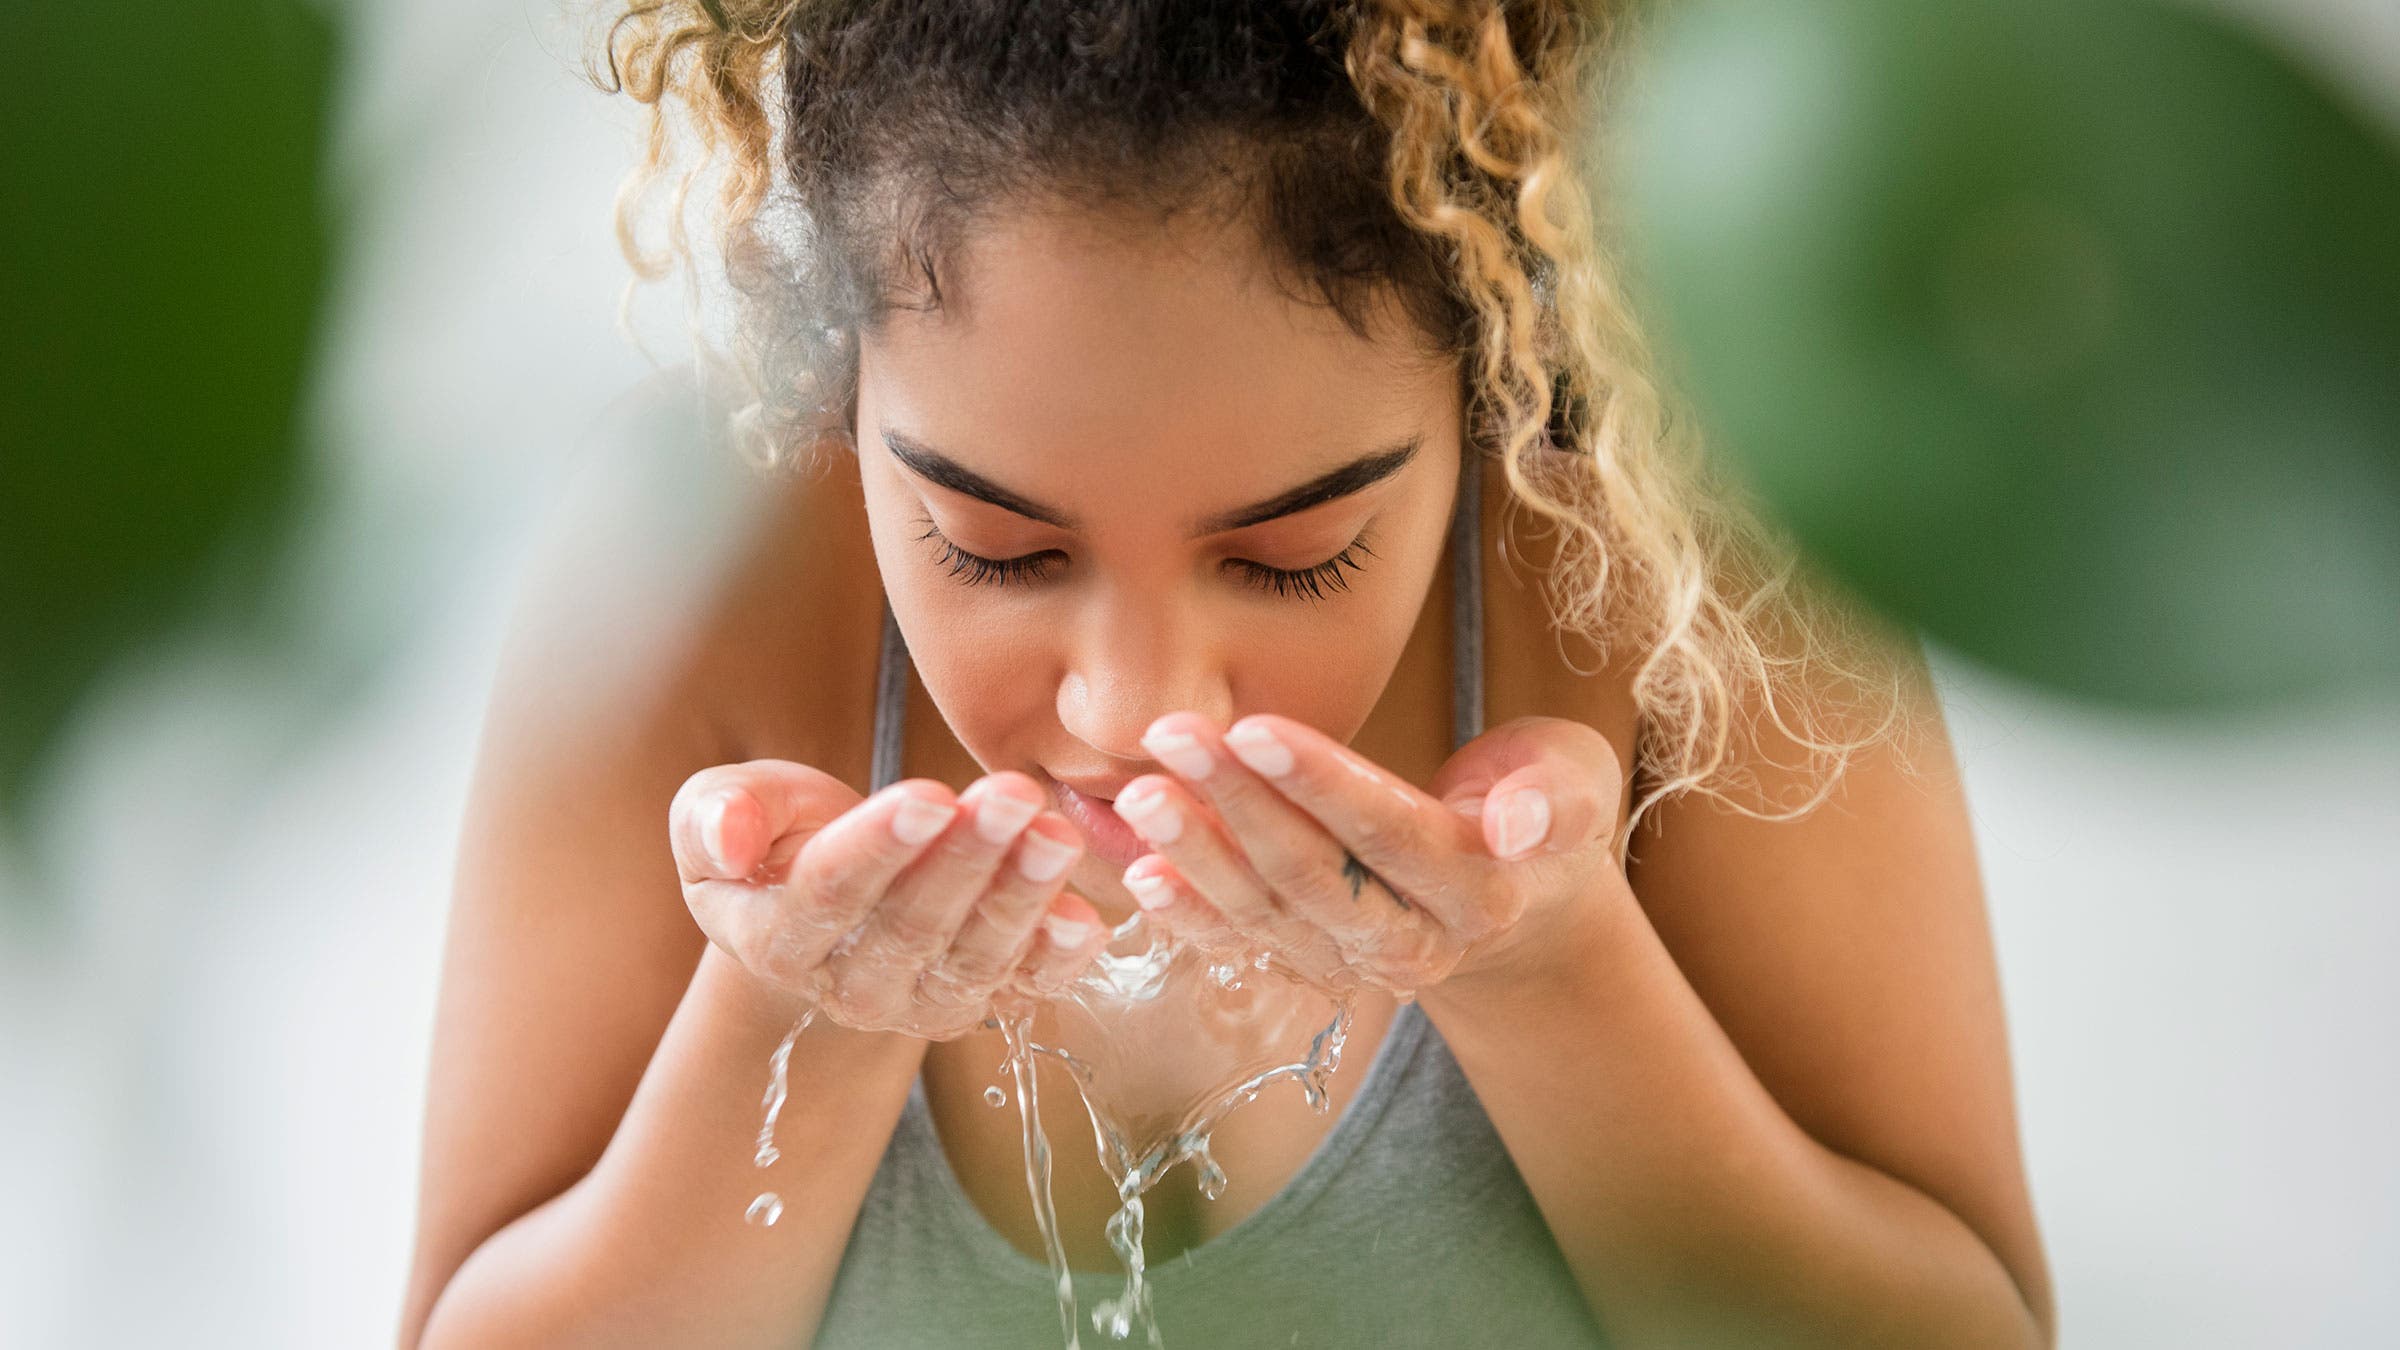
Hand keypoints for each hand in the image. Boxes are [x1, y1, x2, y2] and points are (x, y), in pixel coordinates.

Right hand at [668, 762, 1106, 1038]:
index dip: (879, 847)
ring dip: (1021, 895)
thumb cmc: (774, 834)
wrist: (827, 884)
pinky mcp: (983, 997)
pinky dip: (1058, 957)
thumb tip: (726, 838)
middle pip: (912, 927)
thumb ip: (713, 817)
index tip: (930, 794)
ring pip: (974, 956)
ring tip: (1055, 835)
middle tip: (1013, 796)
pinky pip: (1025, 987)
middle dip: (967, 859)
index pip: (828, 895)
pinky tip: (1085, 918)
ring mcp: (921, 1000)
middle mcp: (850, 986)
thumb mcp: (722, 808)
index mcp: (776, 938)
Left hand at [1111, 714, 1627, 998]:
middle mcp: (1413, 944)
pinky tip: (1133, 870)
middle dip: (1236, 805)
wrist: (1520, 893)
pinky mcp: (1307, 961)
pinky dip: (1181, 909)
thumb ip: (1557, 797)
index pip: (1389, 834)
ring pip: (1263, 913)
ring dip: (1195, 854)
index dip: (1321, 784)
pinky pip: (1235, 940)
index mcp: (1480, 894)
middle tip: (1173, 738)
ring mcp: (1352, 963)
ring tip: (1139, 793)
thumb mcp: (1577, 782)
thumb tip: (1521, 824)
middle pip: (1312, 875)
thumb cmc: (1540, 802)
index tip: (1255, 727)